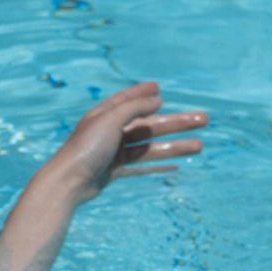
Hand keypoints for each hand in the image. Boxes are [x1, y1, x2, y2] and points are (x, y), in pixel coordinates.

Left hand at [19, 81, 207, 215]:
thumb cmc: (86, 148)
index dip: (144, 93)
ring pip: (151, 147)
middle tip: (203, 120)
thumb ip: (134, 107)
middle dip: (177, 123)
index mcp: (106, 114)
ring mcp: (114, 153)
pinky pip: (141, 166)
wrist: (68, 182)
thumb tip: (156, 99)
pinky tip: (175, 165)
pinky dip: (158, 165)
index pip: (129, 99)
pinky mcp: (115, 171)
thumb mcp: (110, 120)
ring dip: (175, 145)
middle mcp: (111, 131)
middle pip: (150, 125)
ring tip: (200, 146)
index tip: (160, 88)